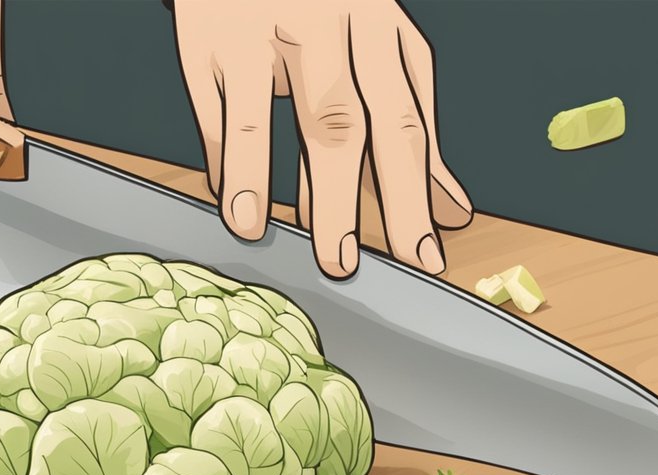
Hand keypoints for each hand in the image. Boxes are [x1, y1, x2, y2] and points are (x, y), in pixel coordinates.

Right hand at [174, 0, 472, 277]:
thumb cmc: (327, 9)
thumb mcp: (381, 52)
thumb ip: (413, 131)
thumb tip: (452, 211)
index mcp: (381, 33)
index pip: (405, 123)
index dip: (415, 196)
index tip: (424, 257)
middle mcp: (326, 27)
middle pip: (340, 122)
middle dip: (344, 200)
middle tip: (342, 265)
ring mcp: (260, 28)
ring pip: (264, 113)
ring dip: (259, 177)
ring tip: (257, 235)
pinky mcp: (206, 35)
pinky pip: (212, 106)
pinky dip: (220, 158)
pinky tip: (228, 201)